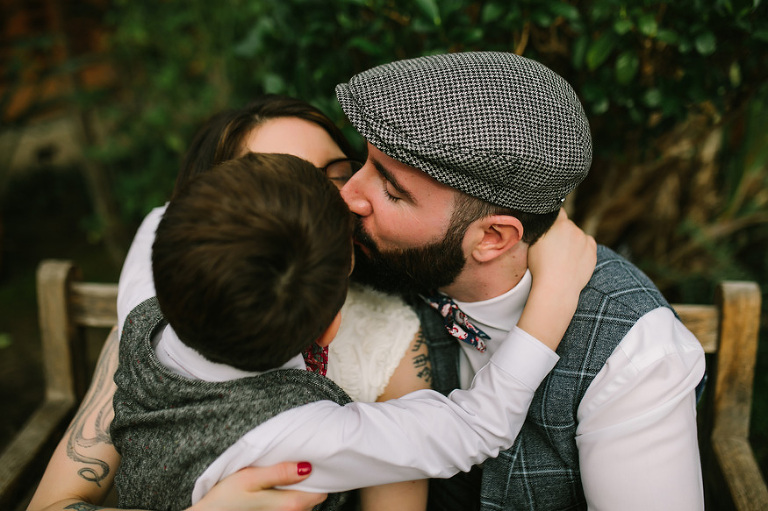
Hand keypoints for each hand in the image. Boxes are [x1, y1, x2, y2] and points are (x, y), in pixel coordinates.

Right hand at [187, 462, 326, 510]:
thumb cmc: (225, 498)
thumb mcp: (251, 478)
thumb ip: (280, 473)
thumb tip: (307, 467)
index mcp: (289, 505)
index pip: (320, 491)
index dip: (317, 476)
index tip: (307, 462)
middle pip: (313, 498)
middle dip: (306, 483)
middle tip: (290, 467)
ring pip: (302, 504)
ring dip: (296, 491)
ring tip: (278, 478)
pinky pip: (290, 509)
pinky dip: (287, 499)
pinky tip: (272, 491)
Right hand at [528, 209, 595, 294]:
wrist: (557, 287)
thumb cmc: (541, 266)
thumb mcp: (534, 242)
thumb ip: (542, 228)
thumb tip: (545, 219)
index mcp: (560, 224)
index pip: (558, 212)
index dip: (553, 219)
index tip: (549, 228)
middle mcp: (575, 229)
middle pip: (568, 225)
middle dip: (562, 232)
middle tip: (553, 247)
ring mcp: (585, 240)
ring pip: (577, 236)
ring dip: (572, 242)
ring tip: (563, 257)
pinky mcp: (593, 252)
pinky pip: (586, 245)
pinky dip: (581, 250)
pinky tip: (571, 260)